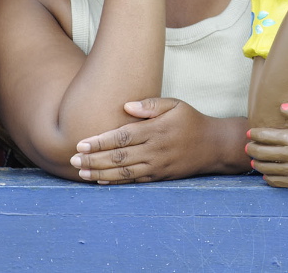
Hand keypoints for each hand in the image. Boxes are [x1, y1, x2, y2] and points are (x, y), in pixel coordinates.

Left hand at [69, 98, 232, 183]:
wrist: (214, 146)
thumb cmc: (191, 121)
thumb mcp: (175, 105)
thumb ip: (151, 104)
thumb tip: (126, 106)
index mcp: (156, 130)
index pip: (122, 137)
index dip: (100, 142)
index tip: (81, 144)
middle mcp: (155, 150)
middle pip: (119, 157)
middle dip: (93, 160)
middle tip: (72, 161)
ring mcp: (157, 166)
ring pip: (124, 172)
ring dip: (100, 173)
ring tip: (81, 173)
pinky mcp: (159, 176)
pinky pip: (134, 181)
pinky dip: (116, 182)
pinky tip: (100, 181)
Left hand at [246, 101, 287, 187]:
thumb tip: (281, 108)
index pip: (268, 137)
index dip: (256, 134)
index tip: (250, 132)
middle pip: (266, 154)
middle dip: (253, 150)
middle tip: (247, 146)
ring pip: (271, 170)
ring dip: (259, 164)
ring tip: (253, 160)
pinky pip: (282, 184)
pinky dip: (271, 179)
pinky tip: (268, 176)